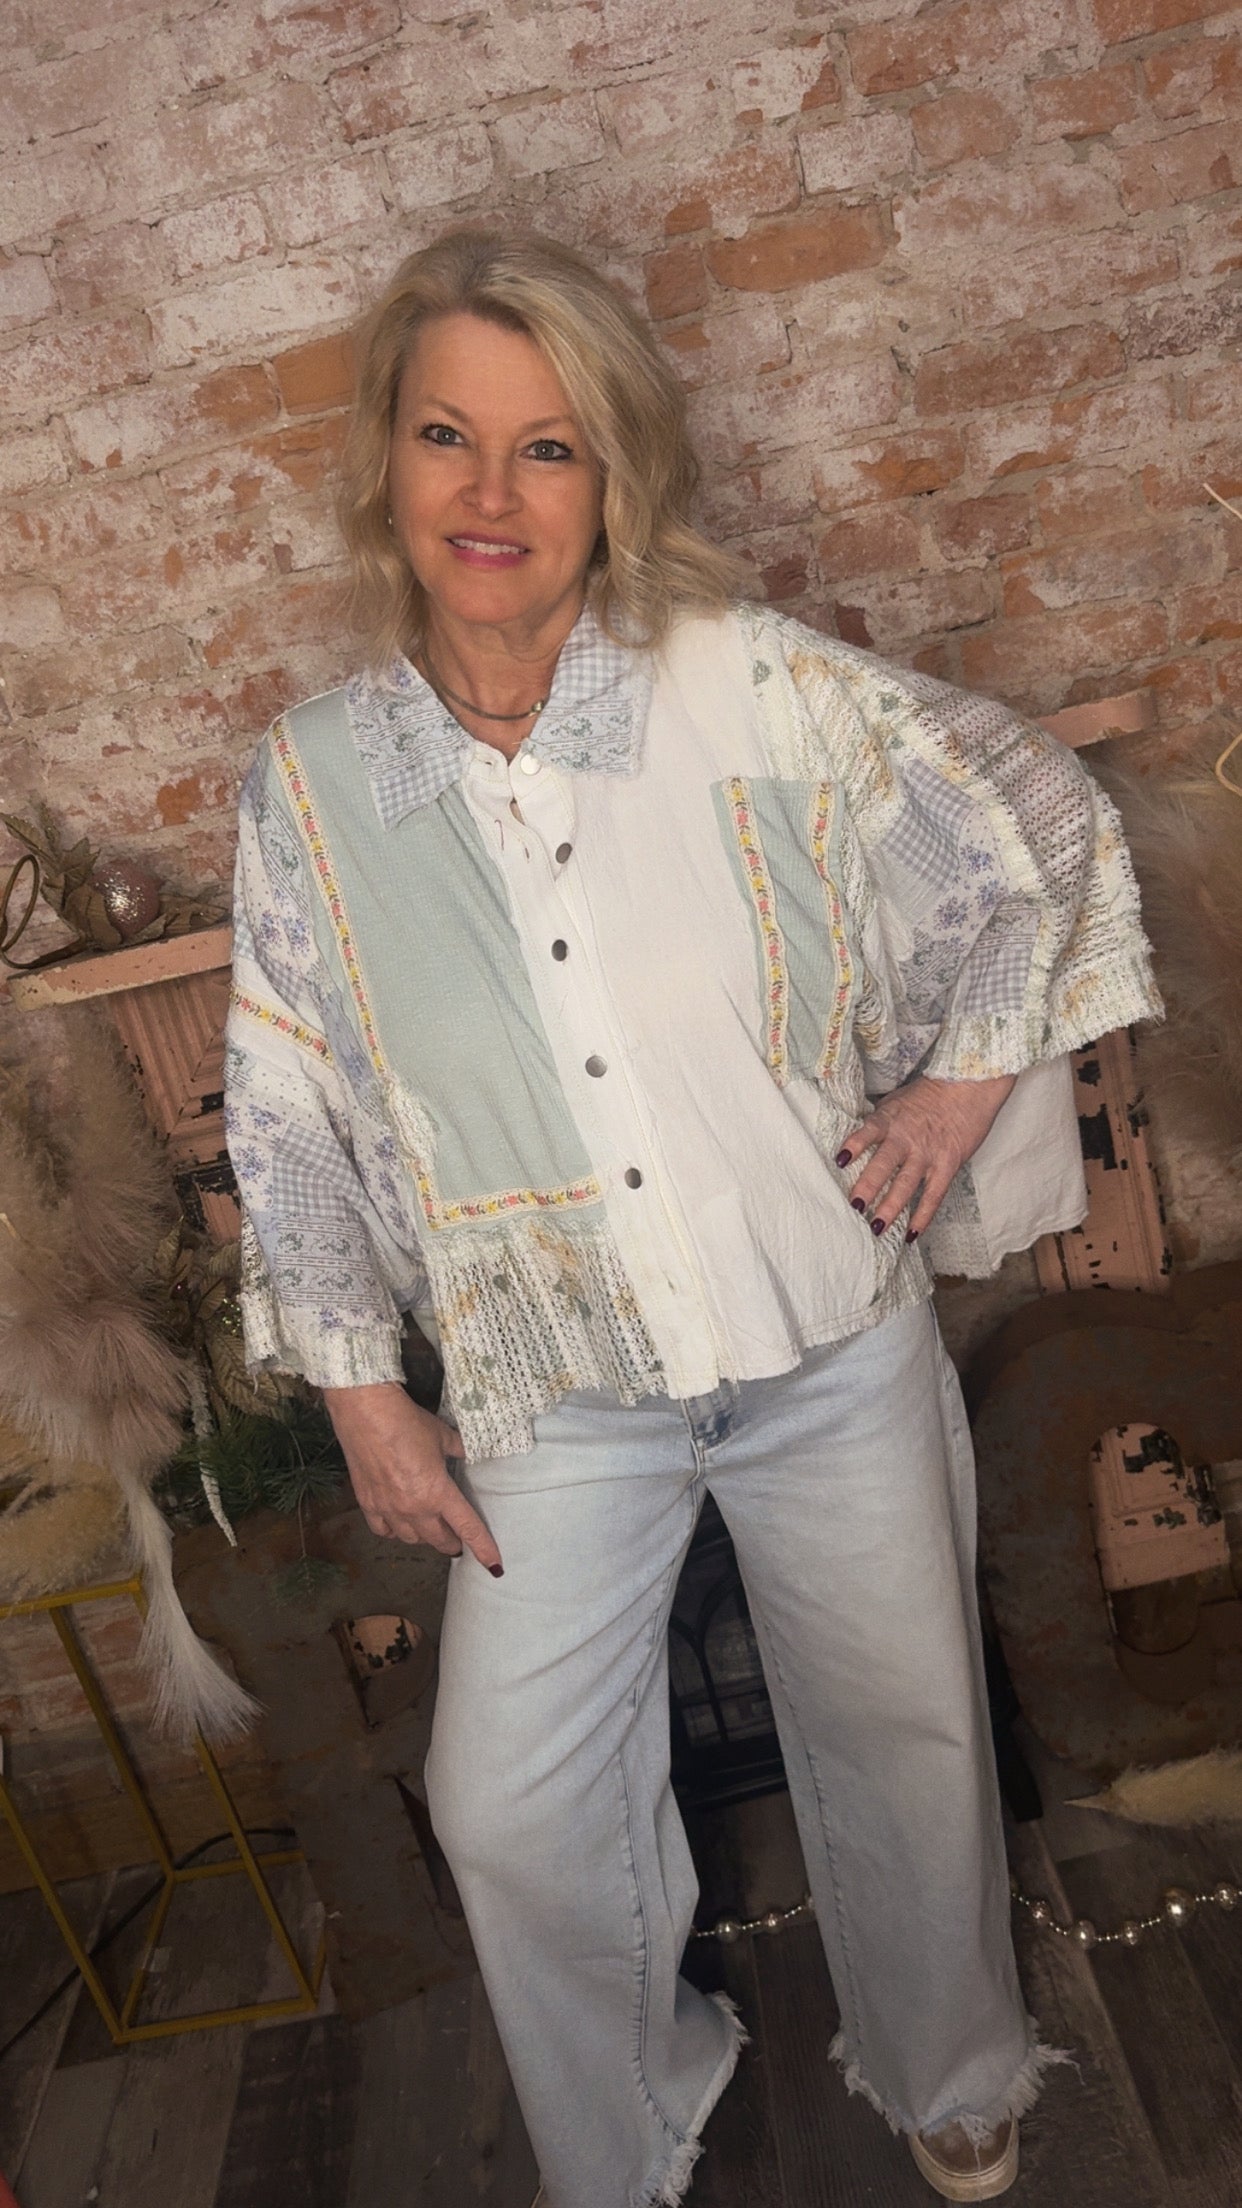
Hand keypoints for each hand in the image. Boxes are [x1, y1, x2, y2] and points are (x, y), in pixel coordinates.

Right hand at [321, 1381, 502, 1574]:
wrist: (365, 1413)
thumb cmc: (407, 1422)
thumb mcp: (442, 1435)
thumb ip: (458, 1450)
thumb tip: (468, 1453)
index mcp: (437, 1493)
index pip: (467, 1527)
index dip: (483, 1548)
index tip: (494, 1565)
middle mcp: (414, 1508)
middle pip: (438, 1540)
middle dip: (451, 1543)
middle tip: (457, 1541)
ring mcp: (388, 1508)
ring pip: (411, 1538)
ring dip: (424, 1536)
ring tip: (429, 1528)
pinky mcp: (368, 1502)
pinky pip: (383, 1530)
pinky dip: (394, 1531)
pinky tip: (398, 1523)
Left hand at [837, 1072, 1016, 1241]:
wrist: (969, 1086)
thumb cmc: (930, 1093)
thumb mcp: (896, 1101)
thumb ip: (878, 1121)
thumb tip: (857, 1139)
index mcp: (889, 1119)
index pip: (868, 1132)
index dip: (854, 1145)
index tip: (840, 1160)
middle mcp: (906, 1138)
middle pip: (884, 1165)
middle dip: (868, 1186)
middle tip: (854, 1207)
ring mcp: (927, 1153)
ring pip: (906, 1184)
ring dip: (890, 1207)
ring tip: (877, 1227)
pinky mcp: (947, 1164)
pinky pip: (933, 1195)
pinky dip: (923, 1216)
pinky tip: (911, 1233)